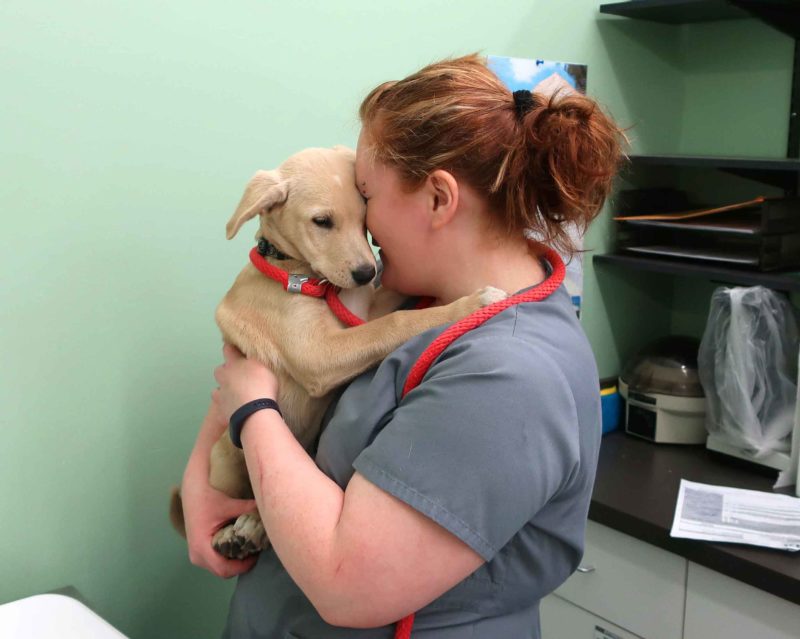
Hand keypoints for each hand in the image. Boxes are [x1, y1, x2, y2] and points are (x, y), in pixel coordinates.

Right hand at [182, 439, 258, 577]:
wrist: (192, 493)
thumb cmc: (208, 498)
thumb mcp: (229, 505)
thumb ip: (248, 509)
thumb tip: (267, 511)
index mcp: (201, 547)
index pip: (224, 569)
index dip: (242, 567)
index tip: (255, 556)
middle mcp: (196, 555)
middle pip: (222, 572)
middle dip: (240, 566)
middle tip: (254, 553)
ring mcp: (195, 555)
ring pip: (218, 569)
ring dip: (233, 564)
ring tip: (247, 550)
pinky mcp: (197, 552)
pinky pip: (214, 562)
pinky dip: (226, 559)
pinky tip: (237, 547)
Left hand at [212, 344, 279, 421]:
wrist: (254, 411)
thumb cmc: (262, 385)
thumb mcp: (264, 366)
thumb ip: (255, 361)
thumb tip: (250, 357)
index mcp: (234, 363)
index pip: (228, 349)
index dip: (231, 349)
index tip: (236, 350)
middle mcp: (224, 375)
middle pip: (220, 369)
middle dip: (227, 371)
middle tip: (239, 376)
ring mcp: (220, 392)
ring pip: (218, 387)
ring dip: (225, 388)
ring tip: (236, 394)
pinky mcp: (220, 408)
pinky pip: (220, 404)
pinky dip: (225, 404)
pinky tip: (233, 407)